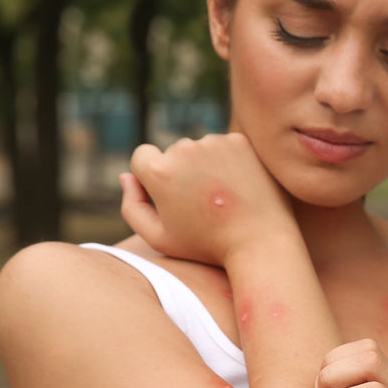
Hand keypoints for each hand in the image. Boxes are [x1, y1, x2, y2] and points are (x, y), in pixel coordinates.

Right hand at [121, 133, 296, 265]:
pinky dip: (228, 162)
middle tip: (202, 204)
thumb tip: (126, 177)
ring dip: (206, 166)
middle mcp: (184, 148)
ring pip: (200, 149)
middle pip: (173, 153)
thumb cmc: (207, 246)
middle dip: (182, 173)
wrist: (260, 242)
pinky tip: (237, 187)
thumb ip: (132, 207)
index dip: (153, 179)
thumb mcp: (159, 238)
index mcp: (159, 170)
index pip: (142, 156)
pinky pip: (224, 147)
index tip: (171, 198)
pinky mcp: (240, 141)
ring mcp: (214, 142)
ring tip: (222, 198)